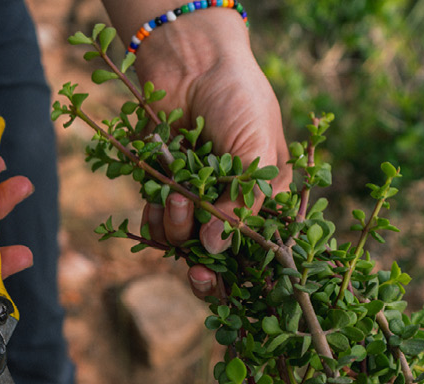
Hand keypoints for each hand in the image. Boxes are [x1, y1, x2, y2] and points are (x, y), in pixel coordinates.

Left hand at [106, 5, 289, 298]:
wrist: (192, 58)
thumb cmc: (240, 98)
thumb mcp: (257, 152)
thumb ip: (243, 205)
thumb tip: (214, 249)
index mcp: (268, 198)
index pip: (260, 251)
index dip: (245, 275)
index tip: (229, 284)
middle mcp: (234, 202)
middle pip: (220, 257)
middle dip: (207, 270)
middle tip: (199, 276)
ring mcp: (200, 195)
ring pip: (186, 241)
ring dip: (179, 230)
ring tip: (180, 198)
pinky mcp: (167, 184)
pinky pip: (158, 221)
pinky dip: (156, 220)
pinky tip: (159, 205)